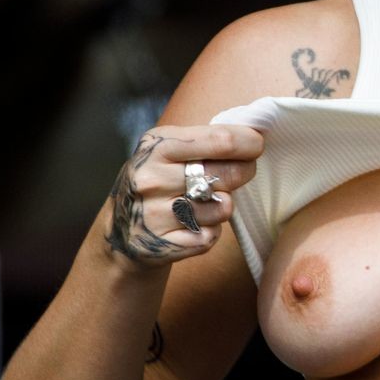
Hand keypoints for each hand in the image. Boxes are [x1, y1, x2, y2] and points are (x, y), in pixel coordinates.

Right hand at [101, 125, 263, 268]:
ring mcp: (154, 214)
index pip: (222, 140)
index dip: (249, 143)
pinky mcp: (162, 245)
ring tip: (207, 201)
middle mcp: (151, 179)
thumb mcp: (169, 149)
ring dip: (224, 205)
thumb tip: (257, 133)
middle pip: (227, 173)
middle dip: (245, 171)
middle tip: (242, 171)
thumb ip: (207, 140)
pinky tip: (194, 224)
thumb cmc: (159, 180)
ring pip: (223, 208)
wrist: (122, 230)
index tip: (256, 145)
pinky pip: (211, 236)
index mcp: (157, 146)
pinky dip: (211, 231)